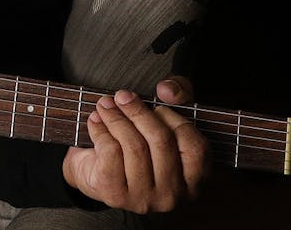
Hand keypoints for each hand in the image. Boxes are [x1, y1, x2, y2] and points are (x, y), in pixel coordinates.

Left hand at [62, 76, 209, 212]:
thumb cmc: (139, 144)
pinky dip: (100, 130)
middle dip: (138, 112)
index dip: (176, 120)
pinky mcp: (116, 195)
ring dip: (116, 118)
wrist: (96, 173)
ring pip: (134, 146)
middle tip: (122, 96)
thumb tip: (167, 90)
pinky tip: (95, 121)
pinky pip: (111, 152)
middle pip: (161, 142)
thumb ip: (178, 94)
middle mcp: (173, 196)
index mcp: (193, 181)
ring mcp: (145, 199)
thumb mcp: (164, 117)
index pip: (194, 147)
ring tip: (105, 104)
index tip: (156, 105)